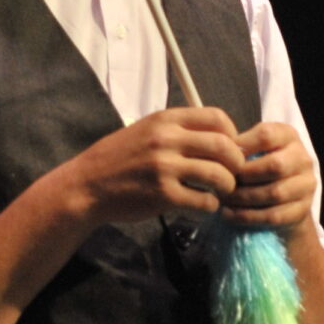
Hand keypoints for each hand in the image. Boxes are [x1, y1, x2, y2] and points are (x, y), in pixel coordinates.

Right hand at [63, 107, 244, 225]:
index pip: (217, 118)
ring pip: (219, 175)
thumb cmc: (119, 158)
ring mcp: (165, 168)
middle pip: (224, 146)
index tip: (230, 148)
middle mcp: (166, 139)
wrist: (87, 186)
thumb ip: (178, 130)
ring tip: (220, 191)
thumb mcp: (146, 130)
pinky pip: (204, 200)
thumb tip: (219, 138)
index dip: (232, 134)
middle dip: (236, 162)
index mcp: (165, 119)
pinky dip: (210, 205)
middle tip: (233, 173)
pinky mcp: (163, 196)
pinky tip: (203, 204)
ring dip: (227, 186)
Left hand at [222, 120, 317, 229]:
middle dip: (244, 177)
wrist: (284, 198)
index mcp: (288, 136)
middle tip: (222, 183)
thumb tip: (219, 153)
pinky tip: (231, 215)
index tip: (223, 159)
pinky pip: (274, 215)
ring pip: (274, 193)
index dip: (241, 147)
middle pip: (274, 165)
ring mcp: (306, 185)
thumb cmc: (259, 168)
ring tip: (224, 200)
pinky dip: (248, 216)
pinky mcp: (302, 210)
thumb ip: (239, 147)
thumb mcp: (253, 150)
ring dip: (244, 198)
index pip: (266, 136)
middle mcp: (302, 158)